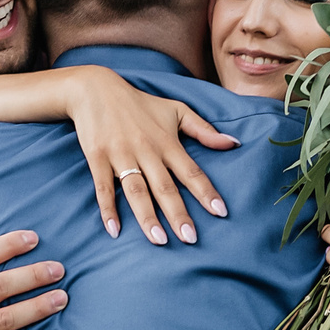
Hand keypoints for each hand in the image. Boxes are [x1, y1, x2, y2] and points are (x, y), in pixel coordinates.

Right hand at [65, 66, 238, 245]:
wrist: (96, 89)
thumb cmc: (140, 103)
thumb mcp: (176, 110)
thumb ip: (204, 129)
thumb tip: (233, 142)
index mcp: (167, 143)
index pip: (191, 171)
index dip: (206, 192)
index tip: (221, 212)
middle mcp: (146, 151)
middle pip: (165, 187)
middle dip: (178, 213)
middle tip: (190, 238)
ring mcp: (121, 155)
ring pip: (136, 191)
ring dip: (147, 216)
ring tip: (158, 240)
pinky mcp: (98, 158)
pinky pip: (103, 187)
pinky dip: (108, 208)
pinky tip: (114, 230)